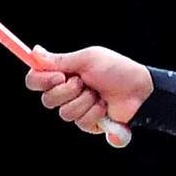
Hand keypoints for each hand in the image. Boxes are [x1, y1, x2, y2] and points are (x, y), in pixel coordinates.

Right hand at [25, 44, 154, 134]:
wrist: (140, 90)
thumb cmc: (117, 70)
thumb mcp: (88, 60)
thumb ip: (60, 60)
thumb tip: (34, 52)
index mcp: (63, 75)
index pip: (35, 81)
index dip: (41, 80)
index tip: (57, 76)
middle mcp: (67, 93)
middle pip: (47, 100)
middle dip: (67, 91)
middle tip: (84, 82)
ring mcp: (78, 109)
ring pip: (64, 114)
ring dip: (84, 102)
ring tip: (99, 94)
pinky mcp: (89, 124)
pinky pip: (81, 123)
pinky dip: (95, 113)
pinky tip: (105, 106)